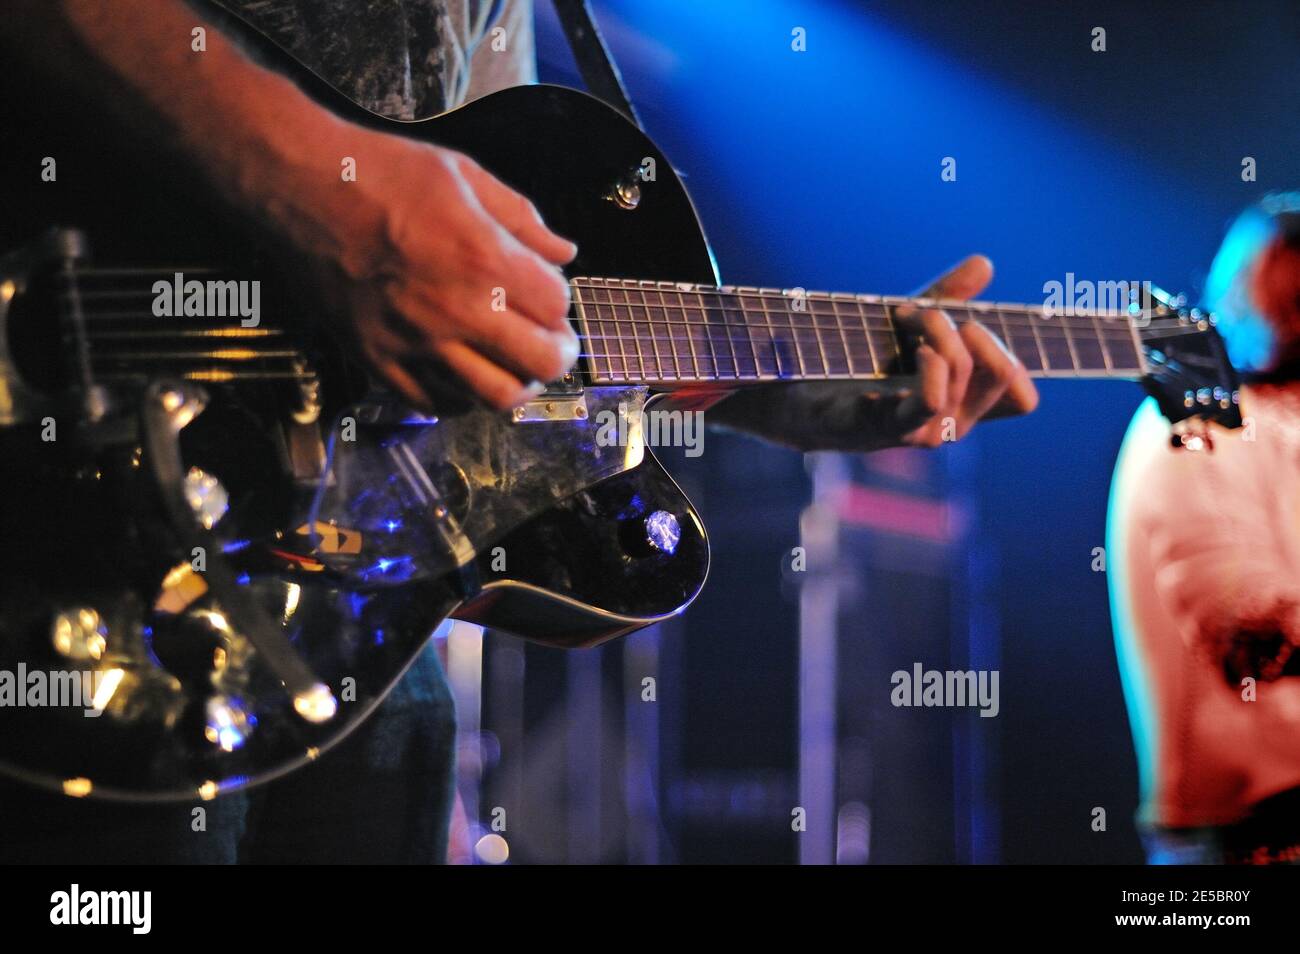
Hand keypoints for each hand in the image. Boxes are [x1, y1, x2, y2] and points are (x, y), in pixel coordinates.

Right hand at [288, 134, 579, 410]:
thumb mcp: (463, 174)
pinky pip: (433, 404)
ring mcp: (415, 341)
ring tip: (511, 366)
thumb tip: (563, 250)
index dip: (560, 303)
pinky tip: (463, 375)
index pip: (556, 308)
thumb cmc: (378, 172)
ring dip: (515, 384)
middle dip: (555, 354)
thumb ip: (521, 217)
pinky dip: (460, 397)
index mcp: (483, 258)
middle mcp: (454, 309)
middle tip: (550, 345)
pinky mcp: (377, 359)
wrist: (299, 186)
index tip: (548, 295)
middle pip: (539, 363)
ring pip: (493, 397)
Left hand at [710, 255, 1037, 451]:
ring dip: (943, 338)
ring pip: (961, 389)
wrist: (778, 384)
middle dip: (977, 332)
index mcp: (954, 405)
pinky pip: (923, 410)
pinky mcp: (869, 429)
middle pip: (1001, 382)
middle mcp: (941, 426)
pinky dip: (928, 375)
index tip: (971, 323)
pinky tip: (914, 351)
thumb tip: (985, 263)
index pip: (1020, 399)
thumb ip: (945, 298)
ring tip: (908, 317)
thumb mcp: (902, 323)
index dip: (1011, 358)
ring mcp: (908, 433)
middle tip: (928, 311)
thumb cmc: (845, 359)